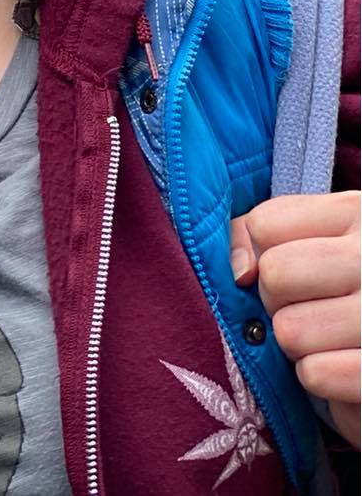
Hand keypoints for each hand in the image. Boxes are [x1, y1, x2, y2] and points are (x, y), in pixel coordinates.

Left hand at [229, 191, 360, 449]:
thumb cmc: (341, 288)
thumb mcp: (312, 241)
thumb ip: (260, 235)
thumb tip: (240, 273)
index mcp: (354, 212)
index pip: (262, 225)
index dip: (261, 256)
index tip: (289, 273)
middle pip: (274, 275)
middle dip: (275, 302)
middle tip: (306, 311)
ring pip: (289, 331)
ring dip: (296, 345)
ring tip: (326, 340)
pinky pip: (315, 374)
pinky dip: (318, 378)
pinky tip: (341, 367)